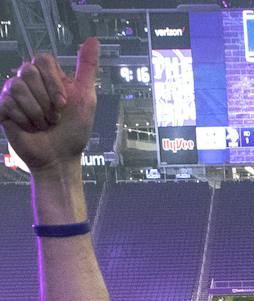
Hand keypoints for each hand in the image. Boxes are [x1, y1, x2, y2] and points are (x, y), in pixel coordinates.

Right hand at [0, 39, 97, 174]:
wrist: (60, 157)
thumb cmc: (74, 131)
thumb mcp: (86, 98)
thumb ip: (87, 68)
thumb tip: (93, 40)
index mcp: (48, 76)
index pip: (42, 58)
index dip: (53, 82)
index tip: (64, 103)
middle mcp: (29, 81)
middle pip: (28, 71)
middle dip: (46, 100)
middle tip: (54, 117)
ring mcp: (14, 94)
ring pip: (17, 87)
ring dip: (36, 112)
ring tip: (43, 124)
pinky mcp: (3, 107)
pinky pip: (7, 103)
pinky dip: (24, 119)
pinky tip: (29, 127)